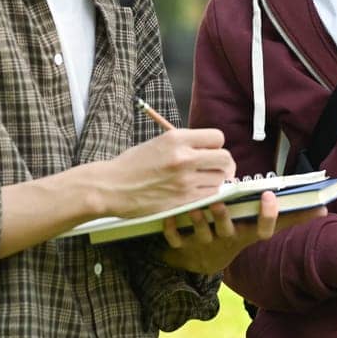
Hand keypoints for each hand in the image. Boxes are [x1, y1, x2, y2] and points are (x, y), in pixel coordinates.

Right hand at [102, 127, 232, 216]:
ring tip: (201, 181)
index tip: (211, 152)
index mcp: (177, 138)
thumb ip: (184, 144)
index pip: (218, 137)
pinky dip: (207, 193)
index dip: (217, 145)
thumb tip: (208, 149)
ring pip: (220, 179)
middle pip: (225, 158)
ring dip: (215, 180)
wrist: (111, 187)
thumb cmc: (132, 165)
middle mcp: (184, 158)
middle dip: (224, 164)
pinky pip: (210, 195)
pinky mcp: (182, 199)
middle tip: (217, 168)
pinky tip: (195, 192)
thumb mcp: (159, 143)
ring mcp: (184, 180)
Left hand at [159, 191, 327, 273]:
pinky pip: (174, 240)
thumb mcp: (260, 228)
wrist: (203, 259)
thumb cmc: (237, 233)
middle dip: (225, 217)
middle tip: (222, 200)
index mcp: (247, 235)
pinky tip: (169, 216)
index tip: (271, 196)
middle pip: (228, 231)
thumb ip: (290, 217)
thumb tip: (324, 208)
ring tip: (196, 206)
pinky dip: (171, 230)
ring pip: (200, 234)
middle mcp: (227, 241)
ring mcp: (204, 244)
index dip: (268, 216)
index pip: (263, 230)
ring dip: (198, 221)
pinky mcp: (182, 246)